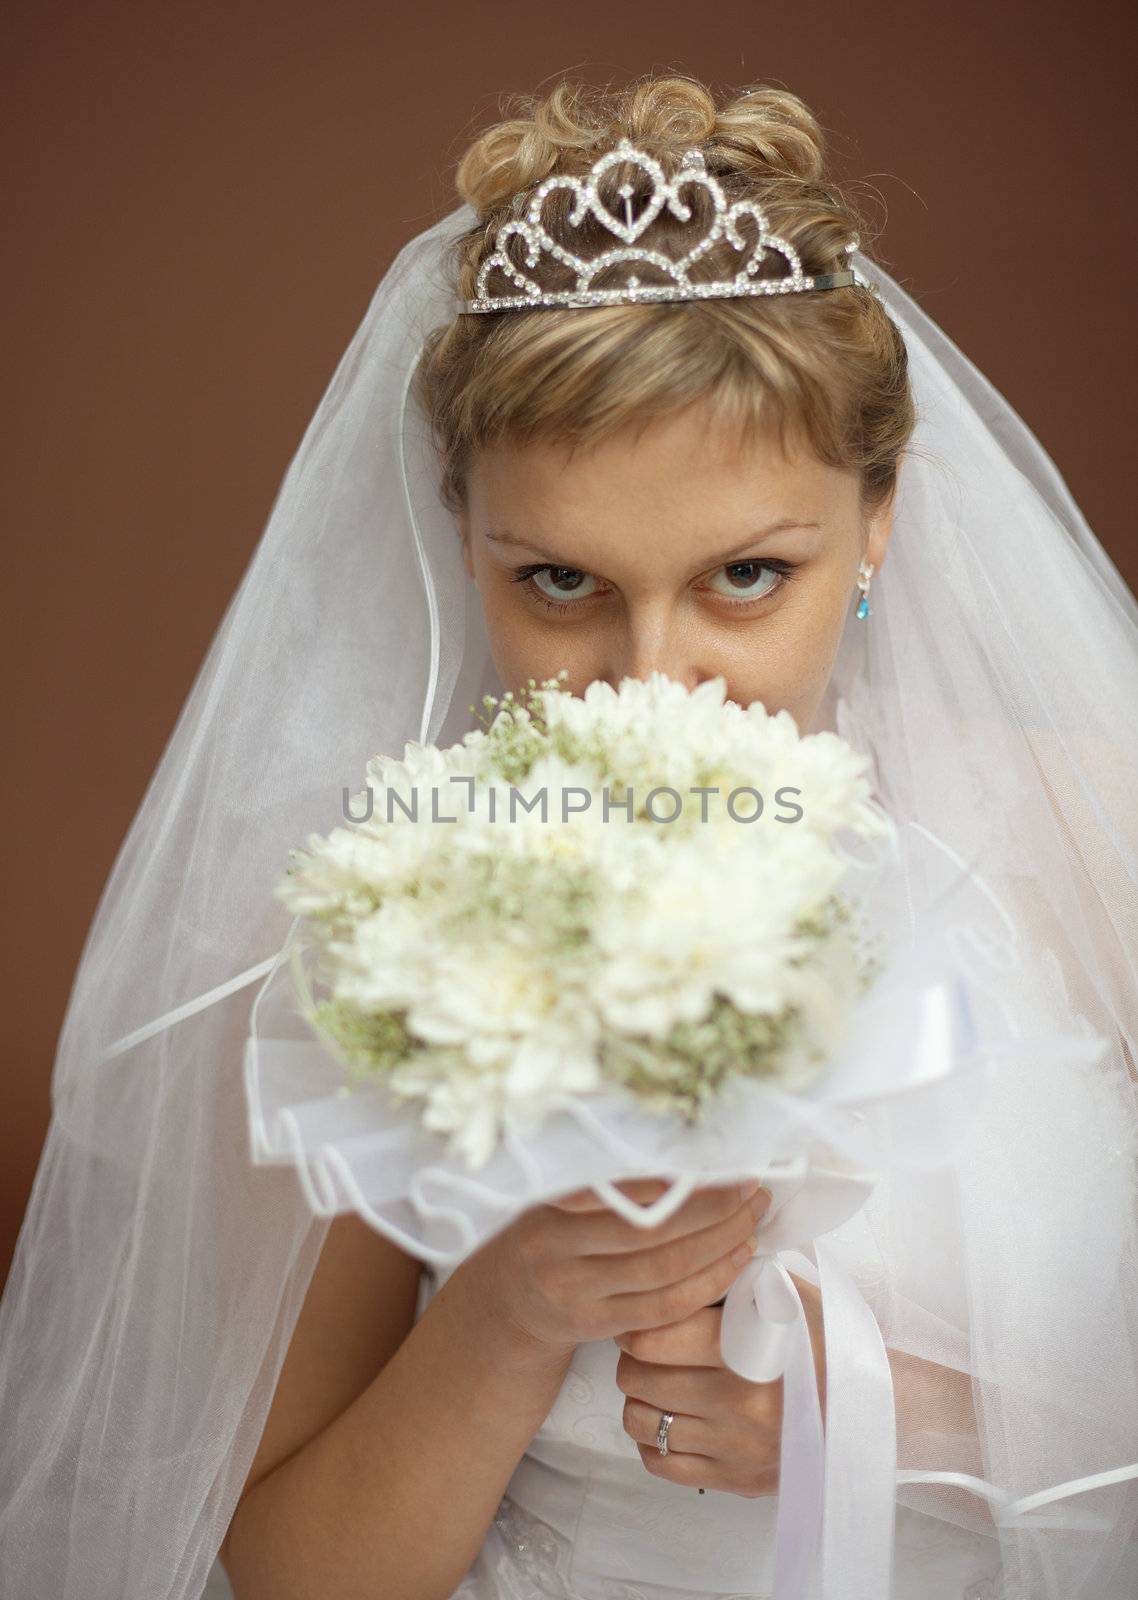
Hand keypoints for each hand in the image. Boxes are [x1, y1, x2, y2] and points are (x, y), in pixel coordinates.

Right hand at [460, 1175, 771, 1360]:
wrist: (506, 1304)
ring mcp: (574, 1293)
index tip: (720, 1157)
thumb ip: (603, 1175)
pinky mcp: (596, 1326)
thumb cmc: (548, 1231)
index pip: (615, 1187)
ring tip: (754, 1215)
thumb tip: (683, 1141)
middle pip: (650, 1229)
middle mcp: (555, 1248)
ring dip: (721, 1242)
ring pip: (665, 1270)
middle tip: (752, 1184)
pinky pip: (666, 1306)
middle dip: (713, 1207)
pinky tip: (738, 1256)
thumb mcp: (552, 1195)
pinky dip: (710, 1280)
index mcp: (547, 1202)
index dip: (672, 1177)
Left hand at [613, 1270, 826, 1496]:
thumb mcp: (788, 1296)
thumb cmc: (824, 1343)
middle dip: (633, 1355)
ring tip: (657, 1379)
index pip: (652, 1338)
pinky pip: (660, 1463)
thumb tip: (683, 1258)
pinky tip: (670, 1416)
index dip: (638, 1320)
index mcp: (747, 1351)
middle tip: (648, 1344)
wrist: (866, 1411)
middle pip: (638, 1376)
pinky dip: (652, 1439)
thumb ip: (734, 1277)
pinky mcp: (734, 1480)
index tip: (644, 1312)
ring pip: (640, 1421)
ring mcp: (733, 1448)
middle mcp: (737, 1405)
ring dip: (639, 1396)